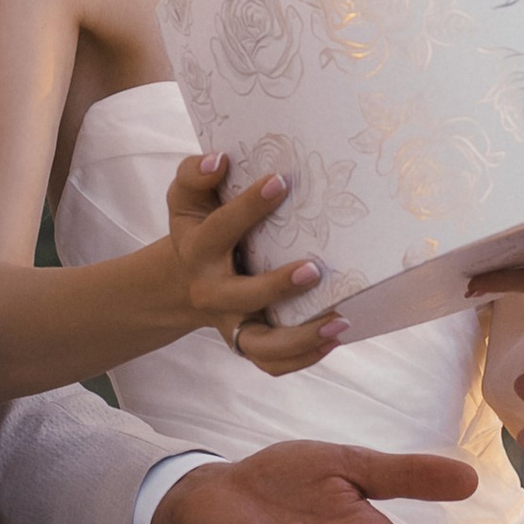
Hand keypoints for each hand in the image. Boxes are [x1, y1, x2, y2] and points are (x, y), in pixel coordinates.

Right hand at [162, 154, 345, 373]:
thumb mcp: (186, 197)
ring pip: (260, 344)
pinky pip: (272, 362)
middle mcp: (213, 290)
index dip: (248, 206)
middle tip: (314, 268)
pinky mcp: (247, 341)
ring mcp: (232, 321)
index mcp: (198, 248)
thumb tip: (218, 161)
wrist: (184, 279)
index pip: (221, 228)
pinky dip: (302, 357)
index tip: (280, 182)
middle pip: (241, 296)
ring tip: (339, 321)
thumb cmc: (199, 225)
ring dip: (299, 338)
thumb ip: (194, 173)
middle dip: (277, 285)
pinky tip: (334, 337)